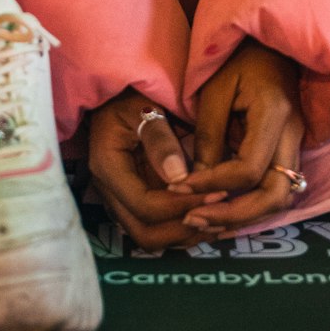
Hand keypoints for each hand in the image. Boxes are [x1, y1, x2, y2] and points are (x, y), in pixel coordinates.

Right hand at [88, 88, 227, 250]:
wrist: (121, 94)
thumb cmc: (133, 94)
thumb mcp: (145, 108)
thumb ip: (160, 140)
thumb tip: (179, 177)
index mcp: (109, 168)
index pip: (145, 206)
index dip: (181, 205)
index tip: (216, 192)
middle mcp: (110, 191)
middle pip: (145, 233)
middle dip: (184, 229)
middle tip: (220, 214)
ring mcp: (122, 198)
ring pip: (151, 236)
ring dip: (185, 235)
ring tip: (220, 221)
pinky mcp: (136, 198)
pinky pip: (157, 226)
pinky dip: (182, 228)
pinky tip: (209, 217)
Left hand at [172, 38, 304, 237]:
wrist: (265, 40)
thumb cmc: (236, 57)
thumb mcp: (214, 90)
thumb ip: (207, 137)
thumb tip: (195, 184)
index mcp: (274, 112)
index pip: (249, 168)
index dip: (214, 184)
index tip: (180, 187)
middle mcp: (294, 132)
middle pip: (277, 194)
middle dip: (236, 215)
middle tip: (195, 220)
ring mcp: (297, 140)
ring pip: (281, 197)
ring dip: (245, 215)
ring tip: (204, 220)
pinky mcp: (291, 146)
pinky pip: (277, 186)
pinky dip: (251, 204)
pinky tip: (222, 209)